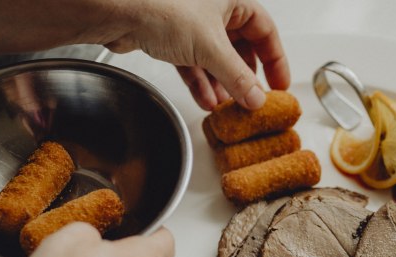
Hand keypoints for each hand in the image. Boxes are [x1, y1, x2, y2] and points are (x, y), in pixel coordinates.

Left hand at [105, 0, 289, 110]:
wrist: (116, 10)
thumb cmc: (161, 6)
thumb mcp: (211, 47)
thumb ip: (238, 77)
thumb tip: (257, 98)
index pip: (265, 31)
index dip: (275, 60)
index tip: (279, 84)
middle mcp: (213, 8)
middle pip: (240, 48)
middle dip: (244, 77)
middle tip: (252, 99)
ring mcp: (191, 24)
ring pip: (216, 59)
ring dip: (222, 85)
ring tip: (228, 107)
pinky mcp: (171, 38)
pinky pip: (194, 64)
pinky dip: (201, 83)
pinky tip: (206, 100)